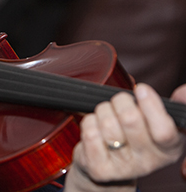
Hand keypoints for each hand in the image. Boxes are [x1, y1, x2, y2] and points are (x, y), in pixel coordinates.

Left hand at [65, 83, 184, 191]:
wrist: (110, 168)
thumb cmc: (133, 138)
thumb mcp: (153, 124)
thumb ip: (157, 107)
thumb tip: (157, 90)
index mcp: (168, 149)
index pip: (164, 130)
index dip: (151, 106)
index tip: (141, 89)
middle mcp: (149, 162)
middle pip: (130, 119)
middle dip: (120, 101)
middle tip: (119, 103)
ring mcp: (124, 168)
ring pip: (107, 123)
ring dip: (103, 111)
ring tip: (107, 116)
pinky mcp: (100, 169)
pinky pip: (90, 132)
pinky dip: (90, 122)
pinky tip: (96, 128)